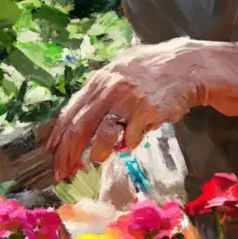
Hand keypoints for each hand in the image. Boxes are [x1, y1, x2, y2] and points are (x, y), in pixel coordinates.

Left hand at [46, 38, 209, 180]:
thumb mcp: (119, 73)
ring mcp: (128, 100)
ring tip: (97, 159)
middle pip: (80, 128)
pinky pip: (131, 138)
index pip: (70, 113)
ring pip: (102, 135)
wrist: (186, 66)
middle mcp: (110, 88)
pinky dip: (129, 144)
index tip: (51, 157)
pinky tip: (132, 141)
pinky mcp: (147, 111)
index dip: (58, 139)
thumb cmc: (150, 72)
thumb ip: (99, 94)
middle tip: (63, 172)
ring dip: (97, 153)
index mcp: (99, 80)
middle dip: (68, 154)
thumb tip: (77, 122)